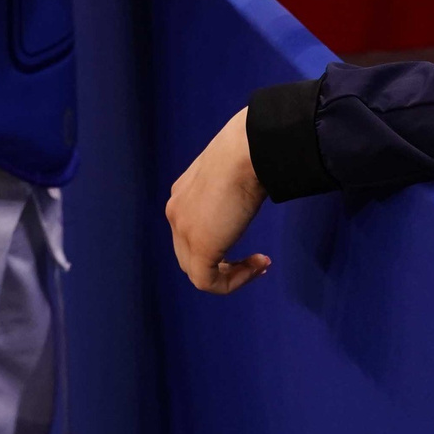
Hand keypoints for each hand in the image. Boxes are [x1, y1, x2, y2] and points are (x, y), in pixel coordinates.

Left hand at [165, 110, 272, 293]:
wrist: (246, 152)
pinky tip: (257, 266)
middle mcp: (176, 212)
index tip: (246, 237)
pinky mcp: (200, 246)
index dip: (219, 243)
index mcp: (182, 194)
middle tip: (254, 261)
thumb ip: (227, 191)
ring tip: (257, 265)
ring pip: (196, 271)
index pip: (191, 231)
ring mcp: (183, 230)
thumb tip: (244, 196)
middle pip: (189, 254)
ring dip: (230, 274)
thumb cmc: (247, 153)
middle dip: (222, 263)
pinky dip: (233, 281)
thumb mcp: (231, 174)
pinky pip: (208, 282)